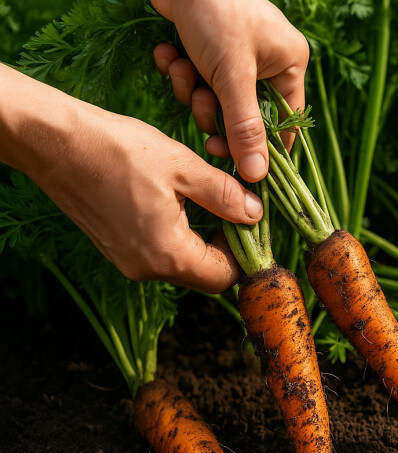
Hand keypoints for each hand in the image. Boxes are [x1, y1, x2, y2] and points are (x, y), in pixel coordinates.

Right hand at [0, 64, 261, 292]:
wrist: (53, 141)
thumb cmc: (118, 150)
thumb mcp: (184, 167)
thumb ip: (224, 195)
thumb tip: (255, 214)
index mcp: (168, 255)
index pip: (224, 277)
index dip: (245, 253)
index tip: (251, 223)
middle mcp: (146, 268)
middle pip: (204, 276)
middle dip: (225, 248)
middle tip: (235, 209)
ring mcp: (127, 261)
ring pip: (182, 265)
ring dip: (202, 241)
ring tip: (210, 201)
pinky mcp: (115, 248)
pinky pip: (159, 254)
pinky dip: (178, 236)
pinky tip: (181, 203)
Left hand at [151, 0, 309, 181]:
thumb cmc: (216, 11)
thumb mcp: (232, 75)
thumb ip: (244, 128)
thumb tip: (258, 175)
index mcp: (289, 65)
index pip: (285, 123)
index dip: (262, 147)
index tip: (238, 166)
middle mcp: (268, 62)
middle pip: (245, 116)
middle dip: (216, 113)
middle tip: (202, 106)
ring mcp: (238, 56)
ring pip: (217, 100)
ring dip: (194, 91)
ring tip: (183, 68)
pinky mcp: (208, 50)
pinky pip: (199, 79)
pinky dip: (182, 71)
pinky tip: (170, 54)